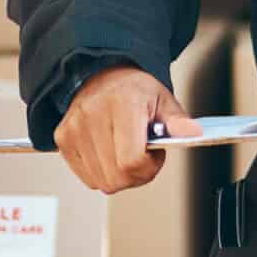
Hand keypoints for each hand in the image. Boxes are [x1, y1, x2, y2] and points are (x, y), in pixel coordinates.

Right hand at [53, 65, 201, 193]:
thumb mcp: (163, 99)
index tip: (155, 155)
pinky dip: (101, 173)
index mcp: (123, 102)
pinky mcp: (63, 139)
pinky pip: (86, 178)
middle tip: (142, 157)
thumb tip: (193, 133)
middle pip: (116, 177)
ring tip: (125, 153)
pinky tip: (108, 153)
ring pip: (101, 182)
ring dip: (118, 176)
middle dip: (136, 175)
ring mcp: (74, 128)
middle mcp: (93, 114)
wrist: (101, 75)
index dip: (149, 167)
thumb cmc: (133, 89)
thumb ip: (178, 121)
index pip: (132, 161)